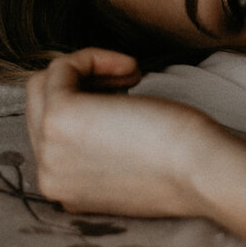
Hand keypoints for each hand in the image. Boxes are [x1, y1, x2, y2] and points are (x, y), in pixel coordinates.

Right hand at [24, 48, 222, 217]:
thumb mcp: (127, 161)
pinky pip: (61, 68)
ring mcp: (49, 150)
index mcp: (63, 190)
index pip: (50, 132)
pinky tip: (132, 68)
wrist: (203, 172)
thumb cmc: (183, 162)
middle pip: (42, 106)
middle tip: (129, 82)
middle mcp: (48, 176)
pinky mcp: (59, 117)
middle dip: (84, 85)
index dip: (86, 105)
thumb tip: (90, 106)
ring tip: (132, 76)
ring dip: (88, 69)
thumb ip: (96, 147)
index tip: (126, 97)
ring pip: (44, 84)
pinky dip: (93, 57)